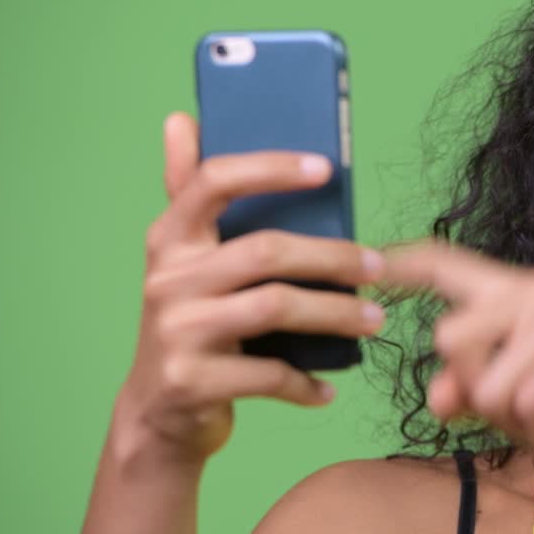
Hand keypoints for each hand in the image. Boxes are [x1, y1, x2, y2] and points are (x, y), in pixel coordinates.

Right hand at [116, 112, 386, 464]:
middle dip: (332, 257)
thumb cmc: (192, 323)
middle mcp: (167, 279)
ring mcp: (176, 331)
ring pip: (275, 309)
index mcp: (170, 239)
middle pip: (265, 251)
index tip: (326, 168)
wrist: (157, 413)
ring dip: (335, 314)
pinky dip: (306, 383)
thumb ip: (189, 195)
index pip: (213, 182)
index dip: (270, 169)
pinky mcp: (191, 381)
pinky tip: (330, 387)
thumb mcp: (184, 262)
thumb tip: (181, 120)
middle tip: (377, 268)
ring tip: (374, 320)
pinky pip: (269, 375)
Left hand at [378, 238, 533, 483]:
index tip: (371, 259)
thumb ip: (475, 395)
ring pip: (487, 383)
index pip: (451, 265)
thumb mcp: (523, 410)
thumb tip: (437, 395)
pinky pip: (527, 403)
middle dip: (479, 392)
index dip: (406, 263)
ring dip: (523, 420)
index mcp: (522, 295)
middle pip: (450, 339)